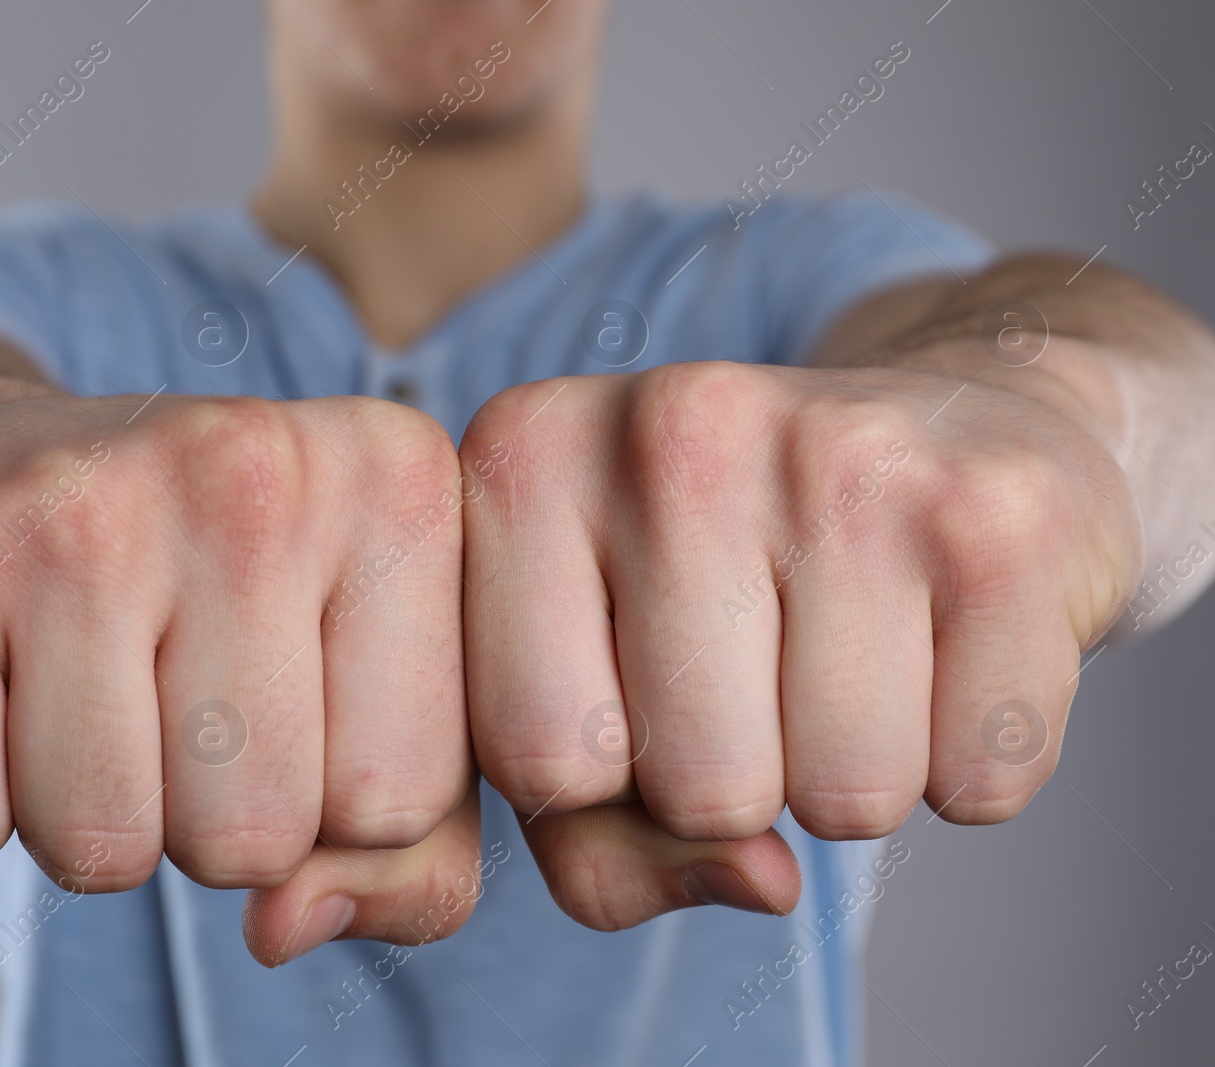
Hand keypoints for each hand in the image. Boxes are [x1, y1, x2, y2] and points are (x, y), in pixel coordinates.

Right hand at [0, 383, 481, 963]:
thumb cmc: (205, 597)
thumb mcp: (365, 697)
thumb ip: (415, 854)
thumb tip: (287, 928)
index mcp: (402, 479)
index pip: (406, 800)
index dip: (335, 806)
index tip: (289, 697)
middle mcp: (255, 463)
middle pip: (259, 836)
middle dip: (208, 820)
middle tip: (164, 693)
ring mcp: (82, 497)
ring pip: (106, 849)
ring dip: (88, 819)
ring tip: (80, 688)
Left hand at [458, 355, 1140, 929]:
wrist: (945, 427)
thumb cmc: (721, 588)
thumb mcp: (595, 690)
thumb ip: (592, 836)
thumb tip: (759, 880)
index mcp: (523, 454)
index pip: (533, 758)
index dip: (597, 788)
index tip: (632, 697)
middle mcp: (670, 425)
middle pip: (696, 789)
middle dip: (736, 788)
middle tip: (760, 675)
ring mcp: (840, 452)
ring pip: (843, 799)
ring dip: (852, 778)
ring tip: (846, 652)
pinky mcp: (995, 514)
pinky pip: (982, 779)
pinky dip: (968, 760)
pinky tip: (940, 644)